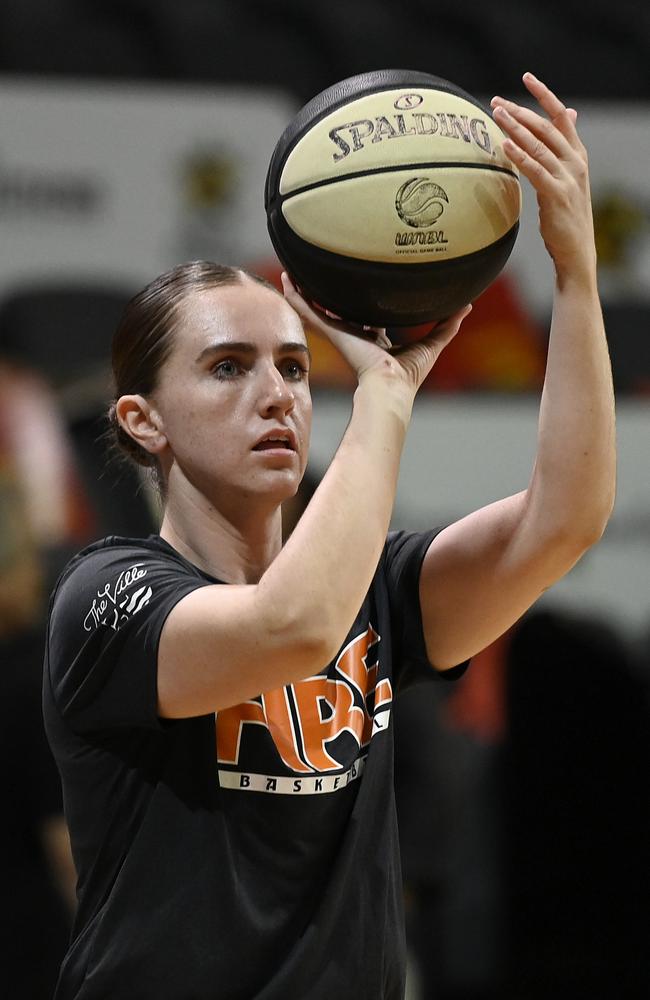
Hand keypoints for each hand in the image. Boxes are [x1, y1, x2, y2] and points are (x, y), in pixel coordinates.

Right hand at [281, 273, 470, 393]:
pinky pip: (308, 312)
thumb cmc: (409, 374)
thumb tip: (467, 306)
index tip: (358, 287)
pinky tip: (285, 281)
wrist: (391, 386)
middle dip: (326, 294)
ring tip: (290, 272)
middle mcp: (354, 334)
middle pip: (336, 309)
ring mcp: (340, 333)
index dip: (360, 301)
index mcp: (374, 338)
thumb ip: (447, 325)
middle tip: (317, 274)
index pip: (364, 316)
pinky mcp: (332, 332)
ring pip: (316, 308)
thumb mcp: (432, 343)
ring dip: (303, 291)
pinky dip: (295, 297)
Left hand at [491, 73, 595, 280]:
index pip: (561, 116)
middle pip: (545, 127)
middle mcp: (575, 162)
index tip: (526, 77)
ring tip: (496, 114)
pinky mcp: (556, 195)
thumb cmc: (567, 215)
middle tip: (497, 101)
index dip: (544, 94)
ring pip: (538, 145)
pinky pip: (534, 170)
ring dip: (515, 128)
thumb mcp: (568, 178)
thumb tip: (569, 116)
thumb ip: (563, 149)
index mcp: (577, 154)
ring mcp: (567, 178)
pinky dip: (519, 155)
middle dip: (520, 111)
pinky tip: (504, 145)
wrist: (576, 250)